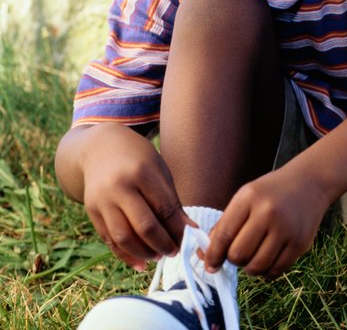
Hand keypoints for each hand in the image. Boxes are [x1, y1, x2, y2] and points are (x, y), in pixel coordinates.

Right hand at [80, 123, 193, 270]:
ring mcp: (101, 201)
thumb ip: (172, 202)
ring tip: (159, 256)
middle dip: (163, 244)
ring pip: (124, 237)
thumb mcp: (160, 172)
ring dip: (144, 253)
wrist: (100, 147)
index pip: (164, 209)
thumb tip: (191, 231)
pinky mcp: (91, 211)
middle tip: (175, 252)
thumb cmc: (139, 160)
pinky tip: (140, 264)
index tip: (189, 240)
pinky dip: (125, 255)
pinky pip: (109, 239)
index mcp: (141, 173)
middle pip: (144, 226)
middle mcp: (118, 187)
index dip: (178, 229)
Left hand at [203, 167, 330, 278]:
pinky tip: (266, 261)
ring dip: (250, 268)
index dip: (213, 255)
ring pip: (257, 266)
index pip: (224, 235)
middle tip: (238, 254)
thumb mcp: (245, 198)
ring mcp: (287, 229)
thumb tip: (206, 256)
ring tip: (252, 257)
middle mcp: (268, 213)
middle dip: (233, 260)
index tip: (210, 266)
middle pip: (239, 254)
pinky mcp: (301, 243)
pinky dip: (267, 271)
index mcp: (249, 198)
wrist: (310, 183)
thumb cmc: (272, 192)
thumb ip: (225, 225)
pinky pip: (276, 270)